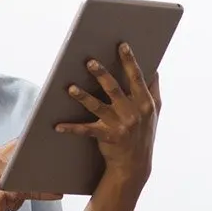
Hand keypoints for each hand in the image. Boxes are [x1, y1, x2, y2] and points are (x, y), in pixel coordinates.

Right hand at [0, 140, 62, 210]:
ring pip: (12, 188)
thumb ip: (31, 191)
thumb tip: (59, 192)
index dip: (30, 141)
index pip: (17, 145)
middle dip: (22, 192)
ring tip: (0, 208)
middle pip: (19, 170)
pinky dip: (1, 208)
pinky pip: (1, 197)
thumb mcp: (10, 196)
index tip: (44, 134)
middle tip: (14, 203)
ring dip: (10, 204)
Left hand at [56, 42, 160, 184]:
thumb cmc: (144, 134)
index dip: (130, 61)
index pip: (137, 78)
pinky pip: (85, 130)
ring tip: (71, 88)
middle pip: (114, 89)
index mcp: (145, 104)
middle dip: (101, 74)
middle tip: (89, 61)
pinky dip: (71, 128)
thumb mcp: (154, 113)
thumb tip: (154, 70)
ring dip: (82, 96)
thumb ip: (153, 91)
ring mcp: (120, 125)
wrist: (135, 165)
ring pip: (98, 106)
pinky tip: (57, 125)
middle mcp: (133, 113)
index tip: (121, 46)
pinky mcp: (107, 137)